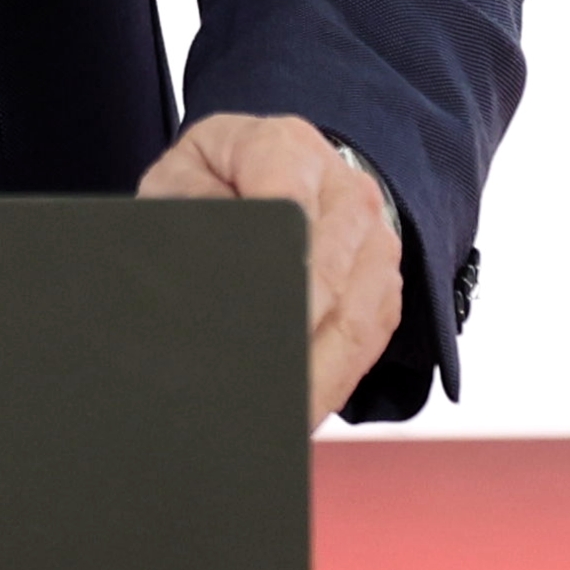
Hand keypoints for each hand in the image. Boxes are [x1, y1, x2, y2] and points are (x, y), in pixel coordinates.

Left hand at [139, 111, 404, 427]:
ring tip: (277, 420)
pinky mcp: (386, 280)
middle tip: (258, 396)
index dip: (278, 276)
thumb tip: (205, 273)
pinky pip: (372, 338)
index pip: (288, 214)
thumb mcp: (183, 181)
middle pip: (330, 276)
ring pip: (358, 317)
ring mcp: (375, 234)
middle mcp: (343, 187)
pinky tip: (301, 410)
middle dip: (295, 343)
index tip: (261, 330)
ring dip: (319, 376)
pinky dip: (337, 379)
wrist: (271, 165)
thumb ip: (189, 217)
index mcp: (285, 148)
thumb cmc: (215, 179)